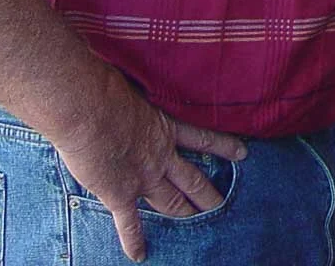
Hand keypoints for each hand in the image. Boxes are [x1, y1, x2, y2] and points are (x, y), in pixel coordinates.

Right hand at [50, 77, 247, 261]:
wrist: (91, 110)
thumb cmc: (106, 89)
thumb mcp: (133, 87)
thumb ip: (139, 93)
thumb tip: (131, 85)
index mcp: (164, 127)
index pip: (202, 138)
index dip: (223, 146)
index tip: (244, 152)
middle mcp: (160, 155)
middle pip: (192, 178)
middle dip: (210, 192)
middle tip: (227, 203)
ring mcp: (143, 176)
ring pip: (173, 201)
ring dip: (187, 214)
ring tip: (204, 225)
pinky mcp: (121, 193)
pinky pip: (130, 222)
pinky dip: (134, 239)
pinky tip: (140, 255)